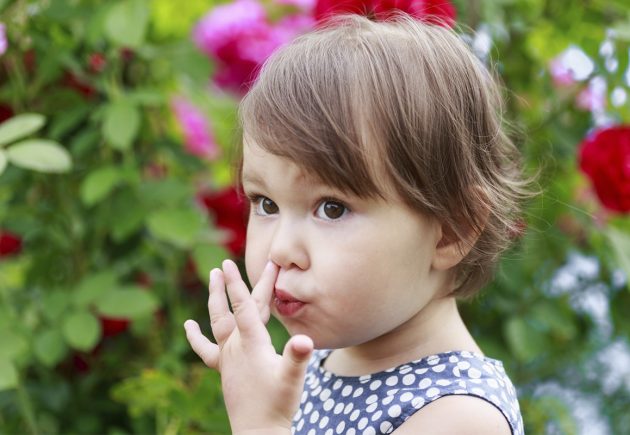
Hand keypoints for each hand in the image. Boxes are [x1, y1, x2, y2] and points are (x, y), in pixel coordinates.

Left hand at [184, 259, 312, 433]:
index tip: (229, 262)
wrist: (259, 431)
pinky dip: (196, 336)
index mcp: (251, 343)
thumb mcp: (292, 378)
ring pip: (218, 321)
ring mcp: (227, 357)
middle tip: (231, 261)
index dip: (236, 283)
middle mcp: (235, 346)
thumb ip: (297, 357)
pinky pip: (206, 350)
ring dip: (214, 298)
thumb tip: (306, 340)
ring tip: (211, 276)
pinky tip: (188, 325)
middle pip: (237, 308)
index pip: (243, 305)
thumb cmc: (278, 404)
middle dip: (237, 283)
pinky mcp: (224, 369)